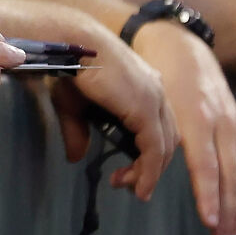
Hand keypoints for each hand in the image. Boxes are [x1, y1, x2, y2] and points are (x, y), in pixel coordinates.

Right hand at [50, 32, 175, 199]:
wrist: (70, 45)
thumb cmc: (70, 67)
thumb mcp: (74, 106)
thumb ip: (79, 131)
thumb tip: (76, 158)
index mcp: (144, 86)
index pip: (157, 125)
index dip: (147, 152)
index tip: (126, 171)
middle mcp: (155, 91)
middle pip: (165, 138)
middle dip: (150, 166)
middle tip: (127, 183)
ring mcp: (154, 100)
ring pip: (164, 148)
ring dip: (149, 173)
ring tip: (133, 190)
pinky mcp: (146, 109)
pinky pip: (154, 150)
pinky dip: (150, 172)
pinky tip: (140, 187)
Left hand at [131, 21, 235, 234]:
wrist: (179, 41)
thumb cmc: (153, 72)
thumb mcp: (146, 102)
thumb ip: (140, 142)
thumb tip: (123, 181)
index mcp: (195, 115)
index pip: (205, 164)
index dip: (208, 194)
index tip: (209, 221)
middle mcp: (219, 120)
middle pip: (229, 175)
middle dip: (227, 212)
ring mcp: (232, 122)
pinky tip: (234, 211)